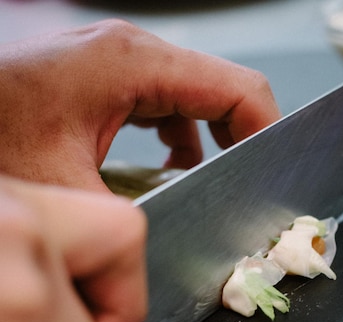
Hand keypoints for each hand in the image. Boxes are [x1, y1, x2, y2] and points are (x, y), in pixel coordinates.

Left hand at [0, 19, 280, 191]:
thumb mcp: (69, 187)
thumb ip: (133, 217)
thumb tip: (175, 247)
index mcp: (132, 65)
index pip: (239, 91)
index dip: (269, 135)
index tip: (273, 178)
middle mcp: (130, 53)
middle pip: (223, 91)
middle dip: (243, 143)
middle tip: (246, 191)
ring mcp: (117, 63)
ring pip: (196, 98)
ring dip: (211, 142)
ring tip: (213, 186)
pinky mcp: (105, 79)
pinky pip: (164, 105)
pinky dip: (179, 138)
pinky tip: (170, 170)